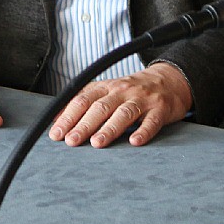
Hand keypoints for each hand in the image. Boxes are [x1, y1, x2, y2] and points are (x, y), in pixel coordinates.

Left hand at [48, 63, 191, 147]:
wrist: (167, 80)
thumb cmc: (130, 91)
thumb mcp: (106, 91)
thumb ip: (83, 102)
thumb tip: (55, 118)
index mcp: (106, 87)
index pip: (83, 100)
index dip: (68, 117)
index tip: (57, 134)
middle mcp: (122, 91)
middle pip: (100, 107)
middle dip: (84, 125)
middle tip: (71, 141)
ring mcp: (142, 99)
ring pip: (124, 113)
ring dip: (109, 128)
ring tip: (97, 143)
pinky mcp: (160, 109)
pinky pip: (152, 121)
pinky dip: (144, 131)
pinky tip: (135, 141)